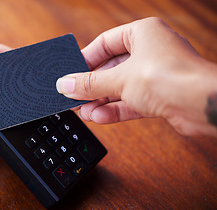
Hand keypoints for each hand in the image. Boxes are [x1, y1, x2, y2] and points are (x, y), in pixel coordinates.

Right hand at [56, 17, 216, 136]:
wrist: (202, 105)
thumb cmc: (170, 77)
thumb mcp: (119, 79)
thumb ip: (90, 83)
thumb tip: (65, 84)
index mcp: (142, 34)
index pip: (106, 43)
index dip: (87, 58)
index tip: (72, 72)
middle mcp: (150, 52)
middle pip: (112, 68)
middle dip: (93, 86)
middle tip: (74, 96)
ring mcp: (155, 75)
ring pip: (121, 88)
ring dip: (101, 101)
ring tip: (84, 111)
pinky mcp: (159, 96)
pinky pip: (131, 101)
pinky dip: (115, 110)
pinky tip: (99, 117)